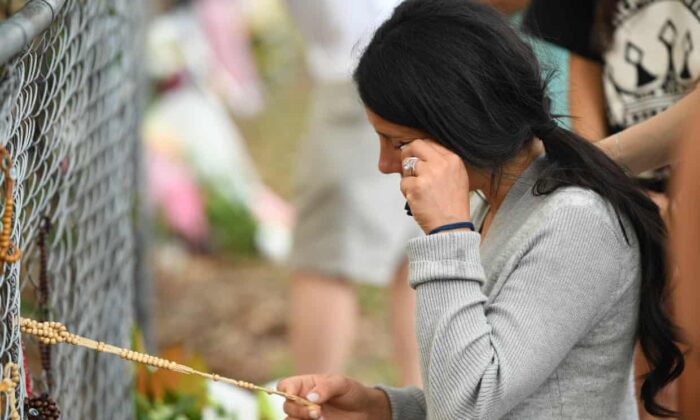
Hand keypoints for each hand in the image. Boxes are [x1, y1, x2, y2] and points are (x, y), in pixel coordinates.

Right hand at [277, 374, 391, 419]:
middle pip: (286, 406)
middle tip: (318, 412)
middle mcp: (302, 400)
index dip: (287, 391)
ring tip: (321, 419)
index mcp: (305, 384)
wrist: (364, 411)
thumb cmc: (352, 392)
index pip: (285, 386)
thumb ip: (326, 387)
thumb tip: (310, 397)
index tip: (296, 396)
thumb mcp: (342, 384)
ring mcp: (306, 415)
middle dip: (299, 409)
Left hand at [400, 139, 470, 233]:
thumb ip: (442, 164)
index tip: (416, 156)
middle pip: (416, 145)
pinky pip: (403, 182)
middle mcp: (442, 164)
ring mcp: (428, 174)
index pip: (430, 142)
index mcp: (453, 160)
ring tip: (418, 189)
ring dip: (408, 176)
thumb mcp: (457, 178)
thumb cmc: (453, 207)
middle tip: (407, 165)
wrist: (452, 227)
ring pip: (407, 164)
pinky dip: (406, 192)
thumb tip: (422, 155)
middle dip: (408, 154)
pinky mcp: (416, 187)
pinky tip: (417, 199)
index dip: (419, 149)